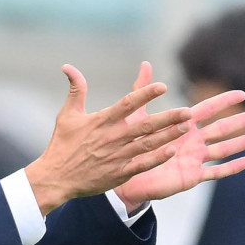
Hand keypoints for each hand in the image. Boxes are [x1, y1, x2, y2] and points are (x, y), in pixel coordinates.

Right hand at [24, 65, 192, 215]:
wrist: (56, 177)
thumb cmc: (62, 145)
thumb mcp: (67, 114)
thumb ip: (76, 90)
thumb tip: (68, 67)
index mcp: (102, 121)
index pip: (128, 103)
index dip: (146, 94)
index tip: (162, 87)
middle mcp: (113, 137)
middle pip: (145, 124)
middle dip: (169, 117)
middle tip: (188, 111)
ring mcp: (117, 156)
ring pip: (148, 144)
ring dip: (169, 135)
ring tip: (186, 127)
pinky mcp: (119, 173)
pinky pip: (142, 164)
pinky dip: (157, 158)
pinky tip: (172, 150)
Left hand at [114, 63, 244, 213]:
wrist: (126, 176)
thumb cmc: (132, 146)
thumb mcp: (137, 117)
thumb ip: (142, 90)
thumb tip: (145, 63)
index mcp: (182, 126)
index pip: (207, 110)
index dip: (224, 102)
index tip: (242, 94)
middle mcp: (192, 141)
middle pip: (222, 129)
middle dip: (242, 121)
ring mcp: (194, 159)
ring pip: (224, 149)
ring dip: (243, 142)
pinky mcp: (191, 176)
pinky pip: (215, 172)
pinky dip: (231, 167)